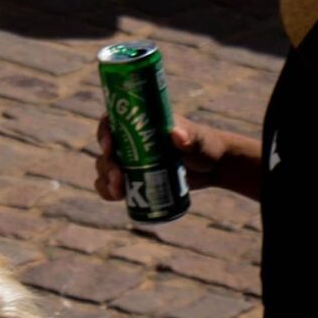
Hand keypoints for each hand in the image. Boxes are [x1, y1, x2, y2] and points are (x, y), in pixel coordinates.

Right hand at [93, 115, 226, 202]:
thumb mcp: (199, 139)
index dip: (104, 132)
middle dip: (107, 163)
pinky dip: (109, 191)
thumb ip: (190, 136)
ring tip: (119, 190)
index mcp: (142, 122)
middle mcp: (132, 139)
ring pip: (107, 168)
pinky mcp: (135, 178)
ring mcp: (131, 160)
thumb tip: (176, 135)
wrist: (213, 167)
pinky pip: (113, 185)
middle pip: (108, 149)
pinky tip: (115, 196)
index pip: (114, 121)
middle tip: (118, 176)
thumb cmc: (206, 145)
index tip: (109, 146)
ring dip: (106, 179)